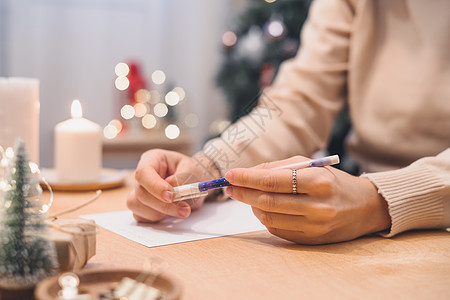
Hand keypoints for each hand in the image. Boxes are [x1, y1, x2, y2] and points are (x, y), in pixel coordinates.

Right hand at [127, 149, 213, 221]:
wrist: (193, 182)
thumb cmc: (191, 172)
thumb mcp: (192, 169)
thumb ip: (183, 177)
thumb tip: (173, 186)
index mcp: (152, 159)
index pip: (144, 172)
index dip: (155, 186)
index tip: (171, 197)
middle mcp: (142, 175)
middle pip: (141, 193)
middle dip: (163, 205)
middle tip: (185, 209)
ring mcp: (138, 191)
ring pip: (138, 206)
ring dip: (161, 212)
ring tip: (181, 208)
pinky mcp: (140, 206)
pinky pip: (141, 217)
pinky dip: (157, 218)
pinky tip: (170, 212)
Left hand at [224, 156, 390, 244]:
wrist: (365, 207)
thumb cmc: (333, 181)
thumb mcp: (311, 165)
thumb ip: (279, 167)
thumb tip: (249, 173)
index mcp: (318, 182)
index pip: (272, 181)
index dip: (247, 178)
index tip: (230, 175)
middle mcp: (318, 206)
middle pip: (267, 201)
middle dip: (243, 193)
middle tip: (229, 187)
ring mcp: (315, 227)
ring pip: (269, 218)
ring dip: (252, 206)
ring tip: (247, 196)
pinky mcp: (312, 240)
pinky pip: (277, 230)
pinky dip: (265, 218)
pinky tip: (264, 208)